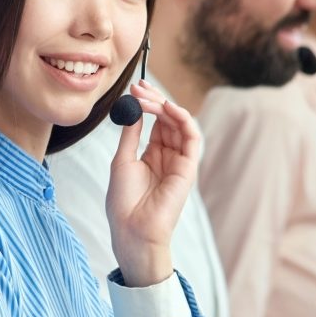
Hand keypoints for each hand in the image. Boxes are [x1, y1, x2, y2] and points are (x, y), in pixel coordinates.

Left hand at [105, 81, 199, 287]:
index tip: (134, 89)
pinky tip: (168, 109)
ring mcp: (180, 162)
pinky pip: (193, 138)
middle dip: (155, 100)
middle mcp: (169, 156)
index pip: (157, 122)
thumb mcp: (122, 161)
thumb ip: (131, 135)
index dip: (148, 104)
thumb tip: (132, 110)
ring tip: (147, 96)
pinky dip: (183, 120)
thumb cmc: (123, 202)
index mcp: (153, 155)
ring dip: (166, 105)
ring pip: (182, 124)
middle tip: (139, 86)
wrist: (131, 229)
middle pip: (169, 119)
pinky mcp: (189, 169)